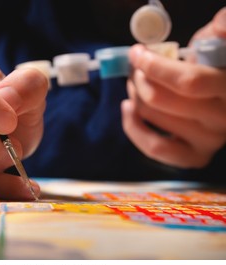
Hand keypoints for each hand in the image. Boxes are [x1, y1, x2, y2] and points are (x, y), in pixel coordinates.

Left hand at [122, 8, 225, 168]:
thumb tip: (218, 28)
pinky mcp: (195, 156)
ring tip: (134, 83)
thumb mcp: (216, 47)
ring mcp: (210, 141)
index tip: (137, 54)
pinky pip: (155, 148)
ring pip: (152, 117)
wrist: (224, 97)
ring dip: (133, 95)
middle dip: (138, 78)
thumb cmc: (215, 66)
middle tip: (134, 68)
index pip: (187, 82)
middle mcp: (222, 118)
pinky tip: (128, 109)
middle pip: (160, 100)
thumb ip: (216, 35)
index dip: (154, 66)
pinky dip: (133, 128)